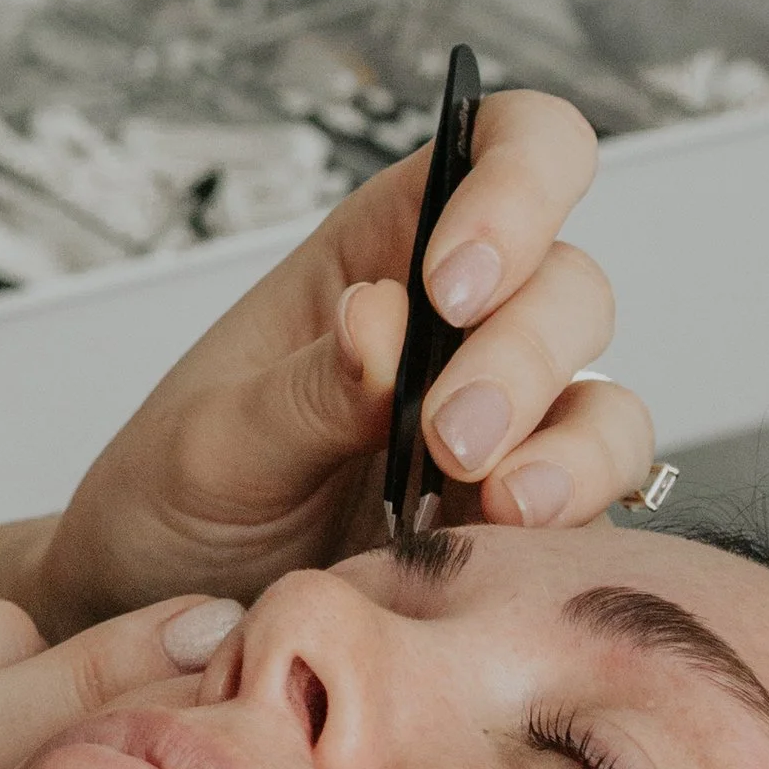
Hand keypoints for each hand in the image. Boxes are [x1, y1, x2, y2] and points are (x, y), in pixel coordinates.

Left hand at [29, 89, 656, 632]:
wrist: (168, 623)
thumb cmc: (172, 504)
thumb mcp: (207, 447)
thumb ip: (302, 393)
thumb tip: (385, 324)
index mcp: (374, 251)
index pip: (496, 146)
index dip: (513, 184)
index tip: (454, 285)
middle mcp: (456, 321)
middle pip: (563, 279)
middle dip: (520, 352)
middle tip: (446, 435)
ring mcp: (503, 417)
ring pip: (598, 387)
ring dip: (566, 439)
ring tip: (492, 501)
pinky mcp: (521, 508)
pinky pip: (600, 489)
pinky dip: (577, 505)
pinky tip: (506, 538)